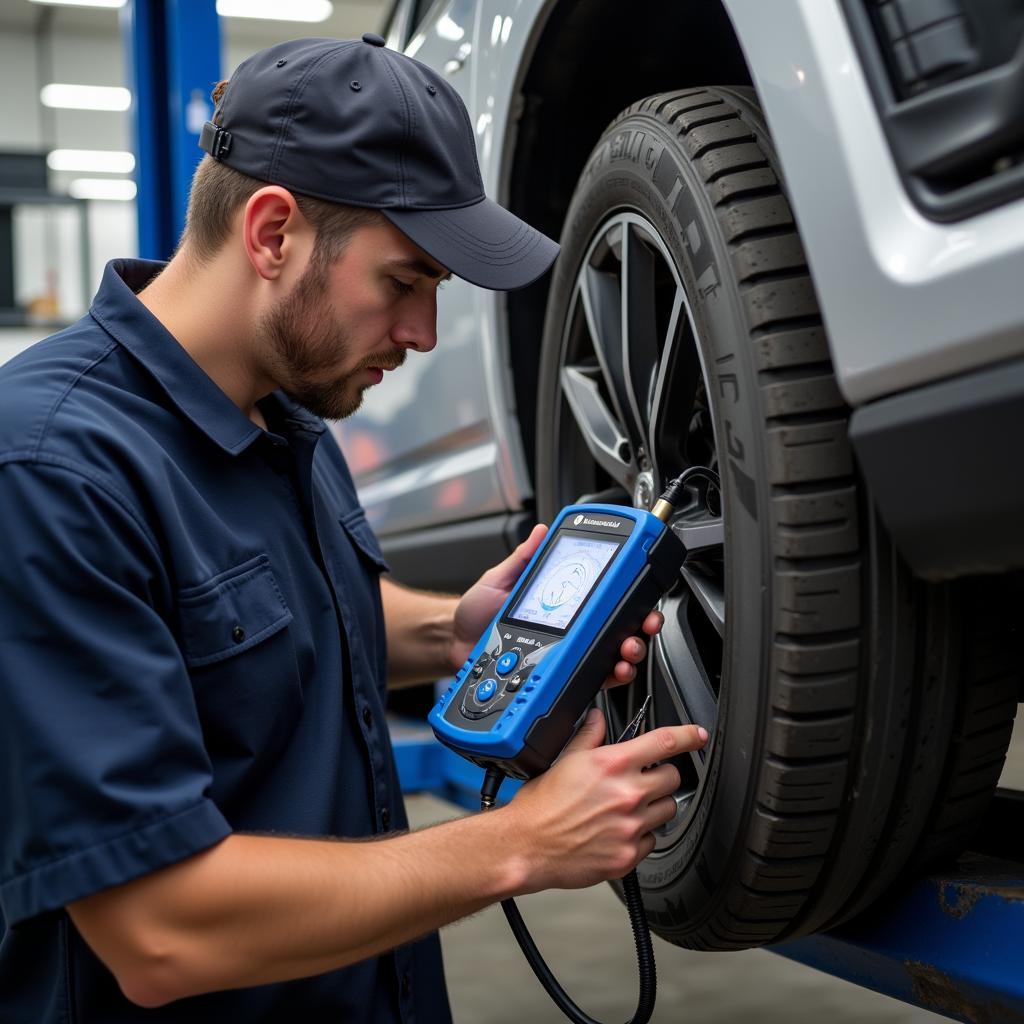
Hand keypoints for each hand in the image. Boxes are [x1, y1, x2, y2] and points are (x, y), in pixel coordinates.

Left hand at [449, 525, 664, 678]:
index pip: (603, 596)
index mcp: (563, 602)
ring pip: (613, 655)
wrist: (455, 644)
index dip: (628, 593)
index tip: (641, 586)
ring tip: (626, 649)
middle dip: (641, 625)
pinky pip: (591, 679)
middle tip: (643, 623)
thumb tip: (541, 531)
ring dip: (630, 652)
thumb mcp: (499, 579)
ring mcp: (567, 652)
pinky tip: (611, 671)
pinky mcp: (559, 676)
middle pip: (619, 626)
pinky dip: (608, 676)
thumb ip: (523, 558)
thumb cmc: (476, 613)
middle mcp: (571, 627)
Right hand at [503, 709, 707, 892]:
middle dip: (661, 775)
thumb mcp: (564, 760)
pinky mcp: (628, 855)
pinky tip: (618, 831)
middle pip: (672, 778)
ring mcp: (630, 826)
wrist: (527, 846)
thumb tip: (598, 719)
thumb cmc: (541, 806)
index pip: (664, 742)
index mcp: (612, 765)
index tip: (697, 735)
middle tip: (641, 780)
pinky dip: (641, 835)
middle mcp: (627, 794)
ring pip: (667, 810)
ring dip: (654, 806)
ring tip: (626, 808)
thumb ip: (589, 736)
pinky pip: (652, 841)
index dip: (688, 735)